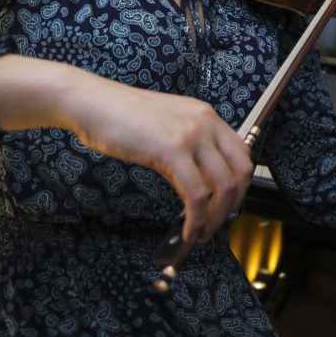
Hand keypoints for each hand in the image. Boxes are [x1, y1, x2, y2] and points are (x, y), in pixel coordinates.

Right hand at [0, 55, 252, 243]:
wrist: (92, 103)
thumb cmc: (121, 116)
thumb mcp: (166, 125)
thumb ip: (188, 145)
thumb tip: (199, 180)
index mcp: (207, 116)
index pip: (242, 154)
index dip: (240, 185)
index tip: (226, 205)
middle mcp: (206, 122)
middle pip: (241, 172)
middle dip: (232, 205)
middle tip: (216, 224)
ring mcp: (191, 135)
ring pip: (223, 187)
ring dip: (215, 218)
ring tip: (200, 233)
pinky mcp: (172, 150)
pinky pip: (197, 194)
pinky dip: (197, 219)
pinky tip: (187, 230)